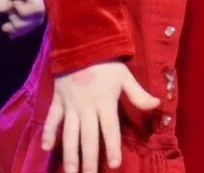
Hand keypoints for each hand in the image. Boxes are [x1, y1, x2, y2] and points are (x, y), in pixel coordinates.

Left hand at [0, 0, 44, 37]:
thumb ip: (0, 2)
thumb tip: (7, 14)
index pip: (39, 8)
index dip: (25, 12)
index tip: (12, 4)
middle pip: (38, 17)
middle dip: (22, 24)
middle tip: (6, 22)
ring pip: (35, 20)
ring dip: (21, 27)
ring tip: (5, 28)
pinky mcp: (31, 0)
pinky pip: (31, 17)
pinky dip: (21, 25)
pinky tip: (10, 29)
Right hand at [41, 61, 159, 172]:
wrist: (81, 43)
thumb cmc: (106, 62)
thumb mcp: (125, 76)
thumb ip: (139, 94)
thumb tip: (158, 105)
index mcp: (105, 103)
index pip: (110, 130)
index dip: (112, 147)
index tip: (115, 164)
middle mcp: (87, 108)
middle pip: (88, 137)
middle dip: (89, 159)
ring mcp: (70, 105)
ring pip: (69, 134)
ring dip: (69, 153)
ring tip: (70, 172)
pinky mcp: (58, 101)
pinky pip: (52, 119)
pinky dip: (48, 133)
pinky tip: (46, 148)